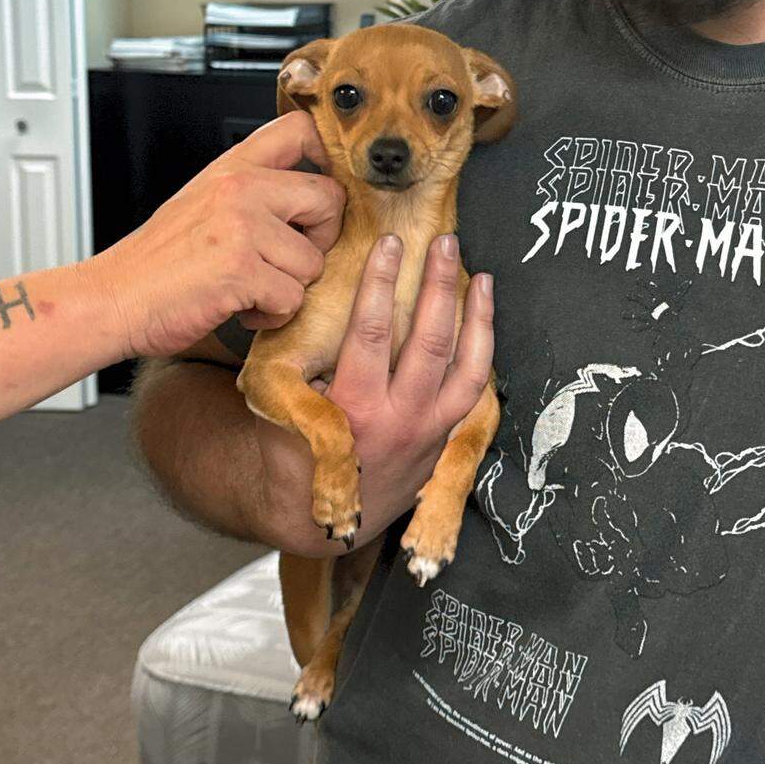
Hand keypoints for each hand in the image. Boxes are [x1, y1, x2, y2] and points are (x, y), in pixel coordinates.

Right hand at [91, 110, 345, 358]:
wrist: (112, 298)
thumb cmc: (156, 262)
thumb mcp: (203, 203)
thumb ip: (253, 193)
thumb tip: (311, 204)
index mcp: (232, 168)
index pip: (300, 130)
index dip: (329, 157)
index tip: (323, 191)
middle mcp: (240, 189)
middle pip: (328, 199)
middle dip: (321, 239)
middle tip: (289, 259)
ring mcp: (241, 227)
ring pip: (313, 261)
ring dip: (289, 287)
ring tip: (251, 289)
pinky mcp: (241, 269)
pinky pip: (292, 297)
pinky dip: (272, 314)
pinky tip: (242, 307)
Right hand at [253, 233, 494, 553]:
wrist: (317, 520)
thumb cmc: (291, 454)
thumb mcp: (279, 408)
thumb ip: (297, 361)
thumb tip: (308, 295)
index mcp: (353, 410)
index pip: (371, 333)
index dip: (381, 284)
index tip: (389, 244)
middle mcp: (400, 421)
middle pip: (430, 342)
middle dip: (439, 286)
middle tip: (445, 243)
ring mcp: (429, 432)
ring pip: (467, 367)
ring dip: (477, 317)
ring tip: (481, 276)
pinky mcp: (445, 438)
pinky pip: (474, 389)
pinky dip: (483, 351)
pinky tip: (485, 320)